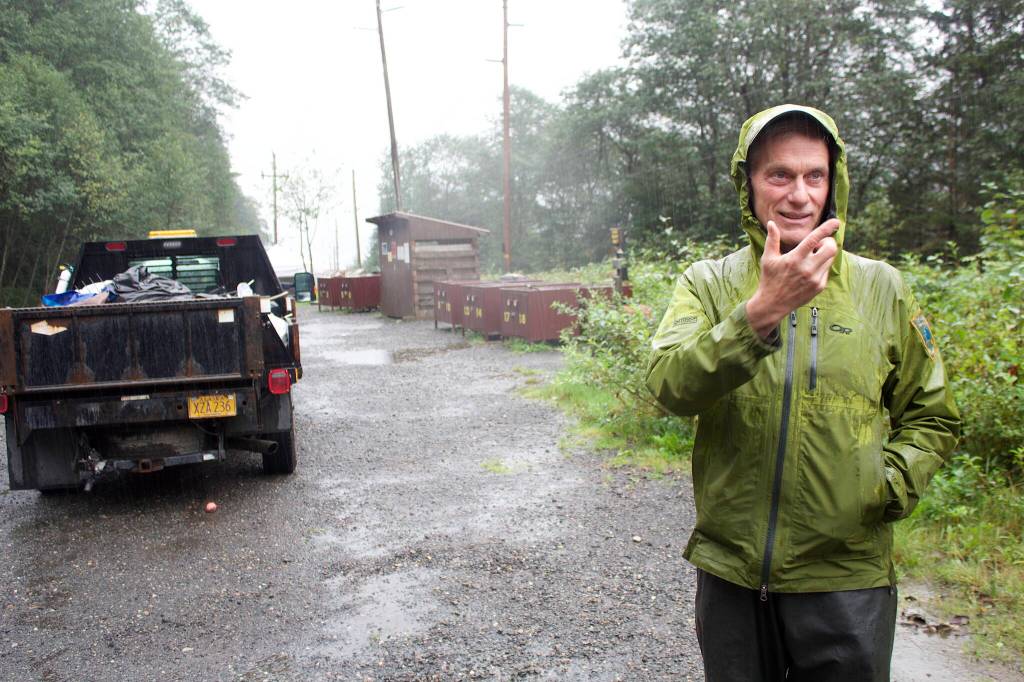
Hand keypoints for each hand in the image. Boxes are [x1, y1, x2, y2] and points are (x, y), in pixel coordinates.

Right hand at [746, 219, 838, 338]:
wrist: (772, 304)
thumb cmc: (769, 279)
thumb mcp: (768, 258)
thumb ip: (772, 239)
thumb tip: (771, 223)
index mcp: (795, 258)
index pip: (815, 239)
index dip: (827, 228)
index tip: (835, 222)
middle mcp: (807, 268)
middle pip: (831, 248)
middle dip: (828, 241)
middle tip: (819, 244)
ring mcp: (815, 279)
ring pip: (831, 259)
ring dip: (825, 253)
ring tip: (812, 256)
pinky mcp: (819, 287)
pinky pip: (827, 270)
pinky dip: (821, 266)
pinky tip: (810, 269)